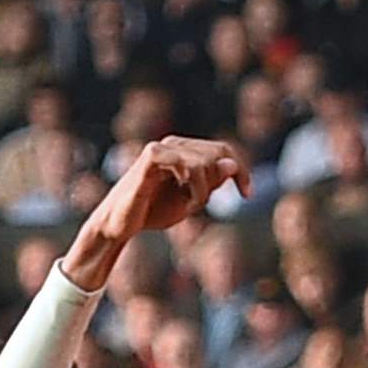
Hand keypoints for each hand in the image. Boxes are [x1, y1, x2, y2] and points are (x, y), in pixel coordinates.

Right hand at [101, 134, 249, 240]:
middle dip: (218, 183)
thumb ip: (211, 182)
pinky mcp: (150, 156)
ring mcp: (162, 147)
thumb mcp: (191, 200)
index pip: (223, 150)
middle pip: (217, 153)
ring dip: (203, 189)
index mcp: (185, 151)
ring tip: (189, 205)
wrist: (120, 224)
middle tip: (201, 204)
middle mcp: (174, 143)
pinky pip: (185, 163)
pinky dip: (192, 184)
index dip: (240, 171)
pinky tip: (183, 196)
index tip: (247, 195)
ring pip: (204, 161)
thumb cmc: (153, 211)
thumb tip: (231, 164)